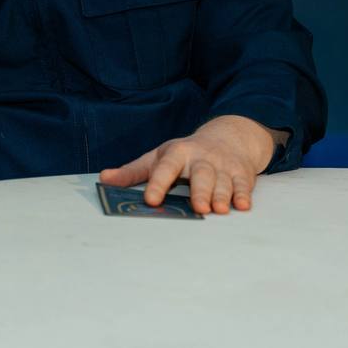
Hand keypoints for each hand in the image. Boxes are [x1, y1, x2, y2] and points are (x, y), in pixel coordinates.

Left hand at [98, 115, 277, 214]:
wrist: (228, 137)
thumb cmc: (185, 154)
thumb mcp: (158, 157)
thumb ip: (133, 171)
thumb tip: (103, 179)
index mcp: (177, 153)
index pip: (166, 167)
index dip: (158, 183)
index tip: (151, 200)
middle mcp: (201, 158)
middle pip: (201, 174)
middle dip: (200, 190)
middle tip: (199, 208)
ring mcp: (223, 165)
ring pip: (223, 181)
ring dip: (222, 195)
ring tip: (218, 210)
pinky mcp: (241, 173)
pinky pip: (243, 184)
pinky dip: (243, 195)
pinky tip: (242, 206)